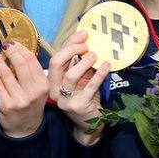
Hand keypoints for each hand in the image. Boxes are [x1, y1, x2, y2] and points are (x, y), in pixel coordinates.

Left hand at [0, 40, 48, 137]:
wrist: (25, 128)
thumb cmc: (32, 104)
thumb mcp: (39, 89)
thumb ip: (32, 73)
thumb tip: (20, 50)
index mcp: (43, 85)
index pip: (32, 62)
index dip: (22, 49)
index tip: (14, 42)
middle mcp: (33, 92)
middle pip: (20, 65)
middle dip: (11, 51)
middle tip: (4, 44)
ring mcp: (19, 99)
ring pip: (6, 74)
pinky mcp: (6, 105)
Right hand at [48, 30, 109, 144]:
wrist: (89, 123)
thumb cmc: (85, 96)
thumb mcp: (80, 77)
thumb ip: (80, 62)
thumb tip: (87, 40)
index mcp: (52, 79)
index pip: (56, 56)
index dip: (69, 43)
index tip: (83, 34)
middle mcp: (54, 89)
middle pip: (56, 63)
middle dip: (71, 50)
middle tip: (87, 46)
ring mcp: (64, 99)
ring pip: (70, 76)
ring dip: (83, 63)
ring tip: (95, 55)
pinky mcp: (78, 106)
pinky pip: (89, 87)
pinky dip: (98, 74)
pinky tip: (106, 66)